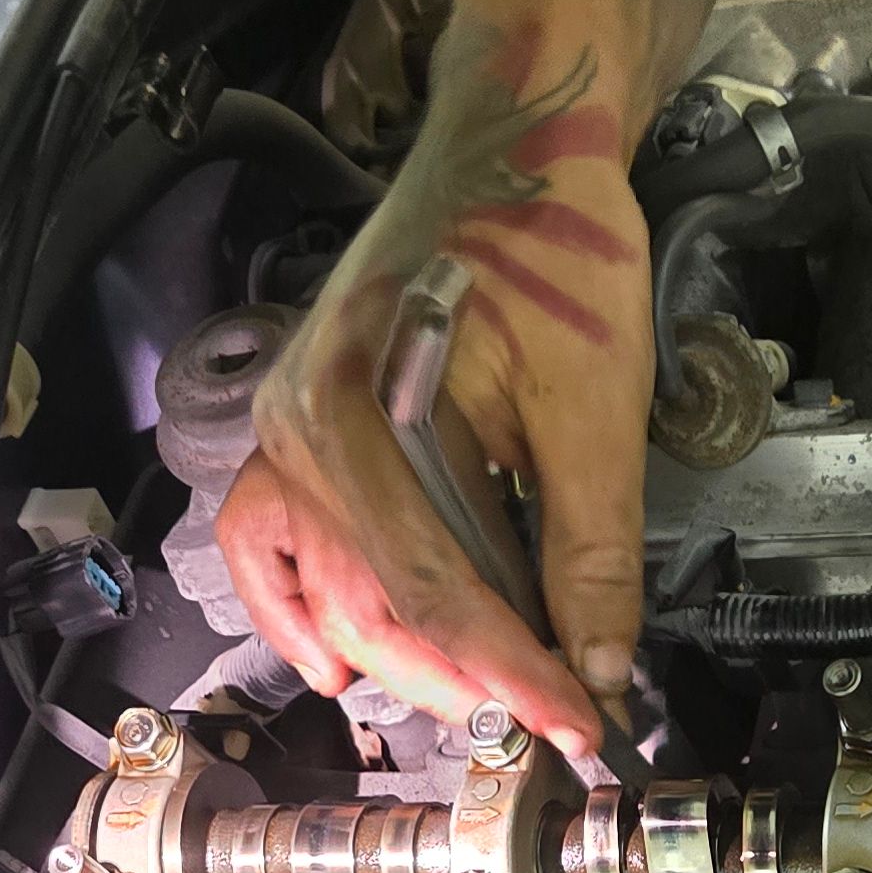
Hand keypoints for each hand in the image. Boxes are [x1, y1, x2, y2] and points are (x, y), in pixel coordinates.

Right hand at [219, 18, 653, 766]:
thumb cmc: (555, 250)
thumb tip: (598, 671)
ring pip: (325, 587)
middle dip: (463, 675)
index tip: (578, 726)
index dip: (512, 673)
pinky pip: (273, 543)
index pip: (435, 588)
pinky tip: (337, 665)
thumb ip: (591, 555)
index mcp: (363, 411)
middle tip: (550, 713)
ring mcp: (291, 426)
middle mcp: (303, 426)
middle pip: (370, 603)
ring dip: (397, 657)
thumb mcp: (593, 412)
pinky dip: (300, 609)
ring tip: (478, 695)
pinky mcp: (306, 426)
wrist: (520, 146)